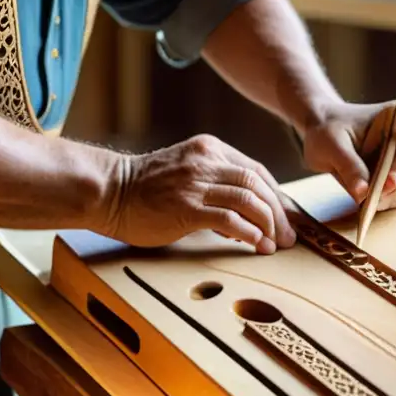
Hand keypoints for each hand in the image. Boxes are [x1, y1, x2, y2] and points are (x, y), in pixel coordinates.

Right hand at [103, 135, 296, 251]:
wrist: (108, 191)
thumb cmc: (146, 189)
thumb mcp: (187, 173)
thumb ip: (216, 185)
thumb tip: (249, 217)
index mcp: (210, 149)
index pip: (256, 171)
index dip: (276, 196)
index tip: (284, 218)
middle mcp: (206, 161)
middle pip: (257, 184)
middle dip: (277, 213)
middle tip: (287, 237)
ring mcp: (195, 183)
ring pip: (248, 199)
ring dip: (267, 225)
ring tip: (274, 245)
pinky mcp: (186, 207)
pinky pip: (228, 219)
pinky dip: (247, 232)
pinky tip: (255, 244)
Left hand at [298, 101, 395, 209]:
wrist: (320, 132)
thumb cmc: (326, 130)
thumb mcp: (332, 145)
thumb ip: (349, 167)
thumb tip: (363, 193)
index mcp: (395, 119)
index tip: (388, 180)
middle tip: (373, 198)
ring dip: (393, 197)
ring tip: (369, 201)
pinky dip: (387, 201)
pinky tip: (368, 202)